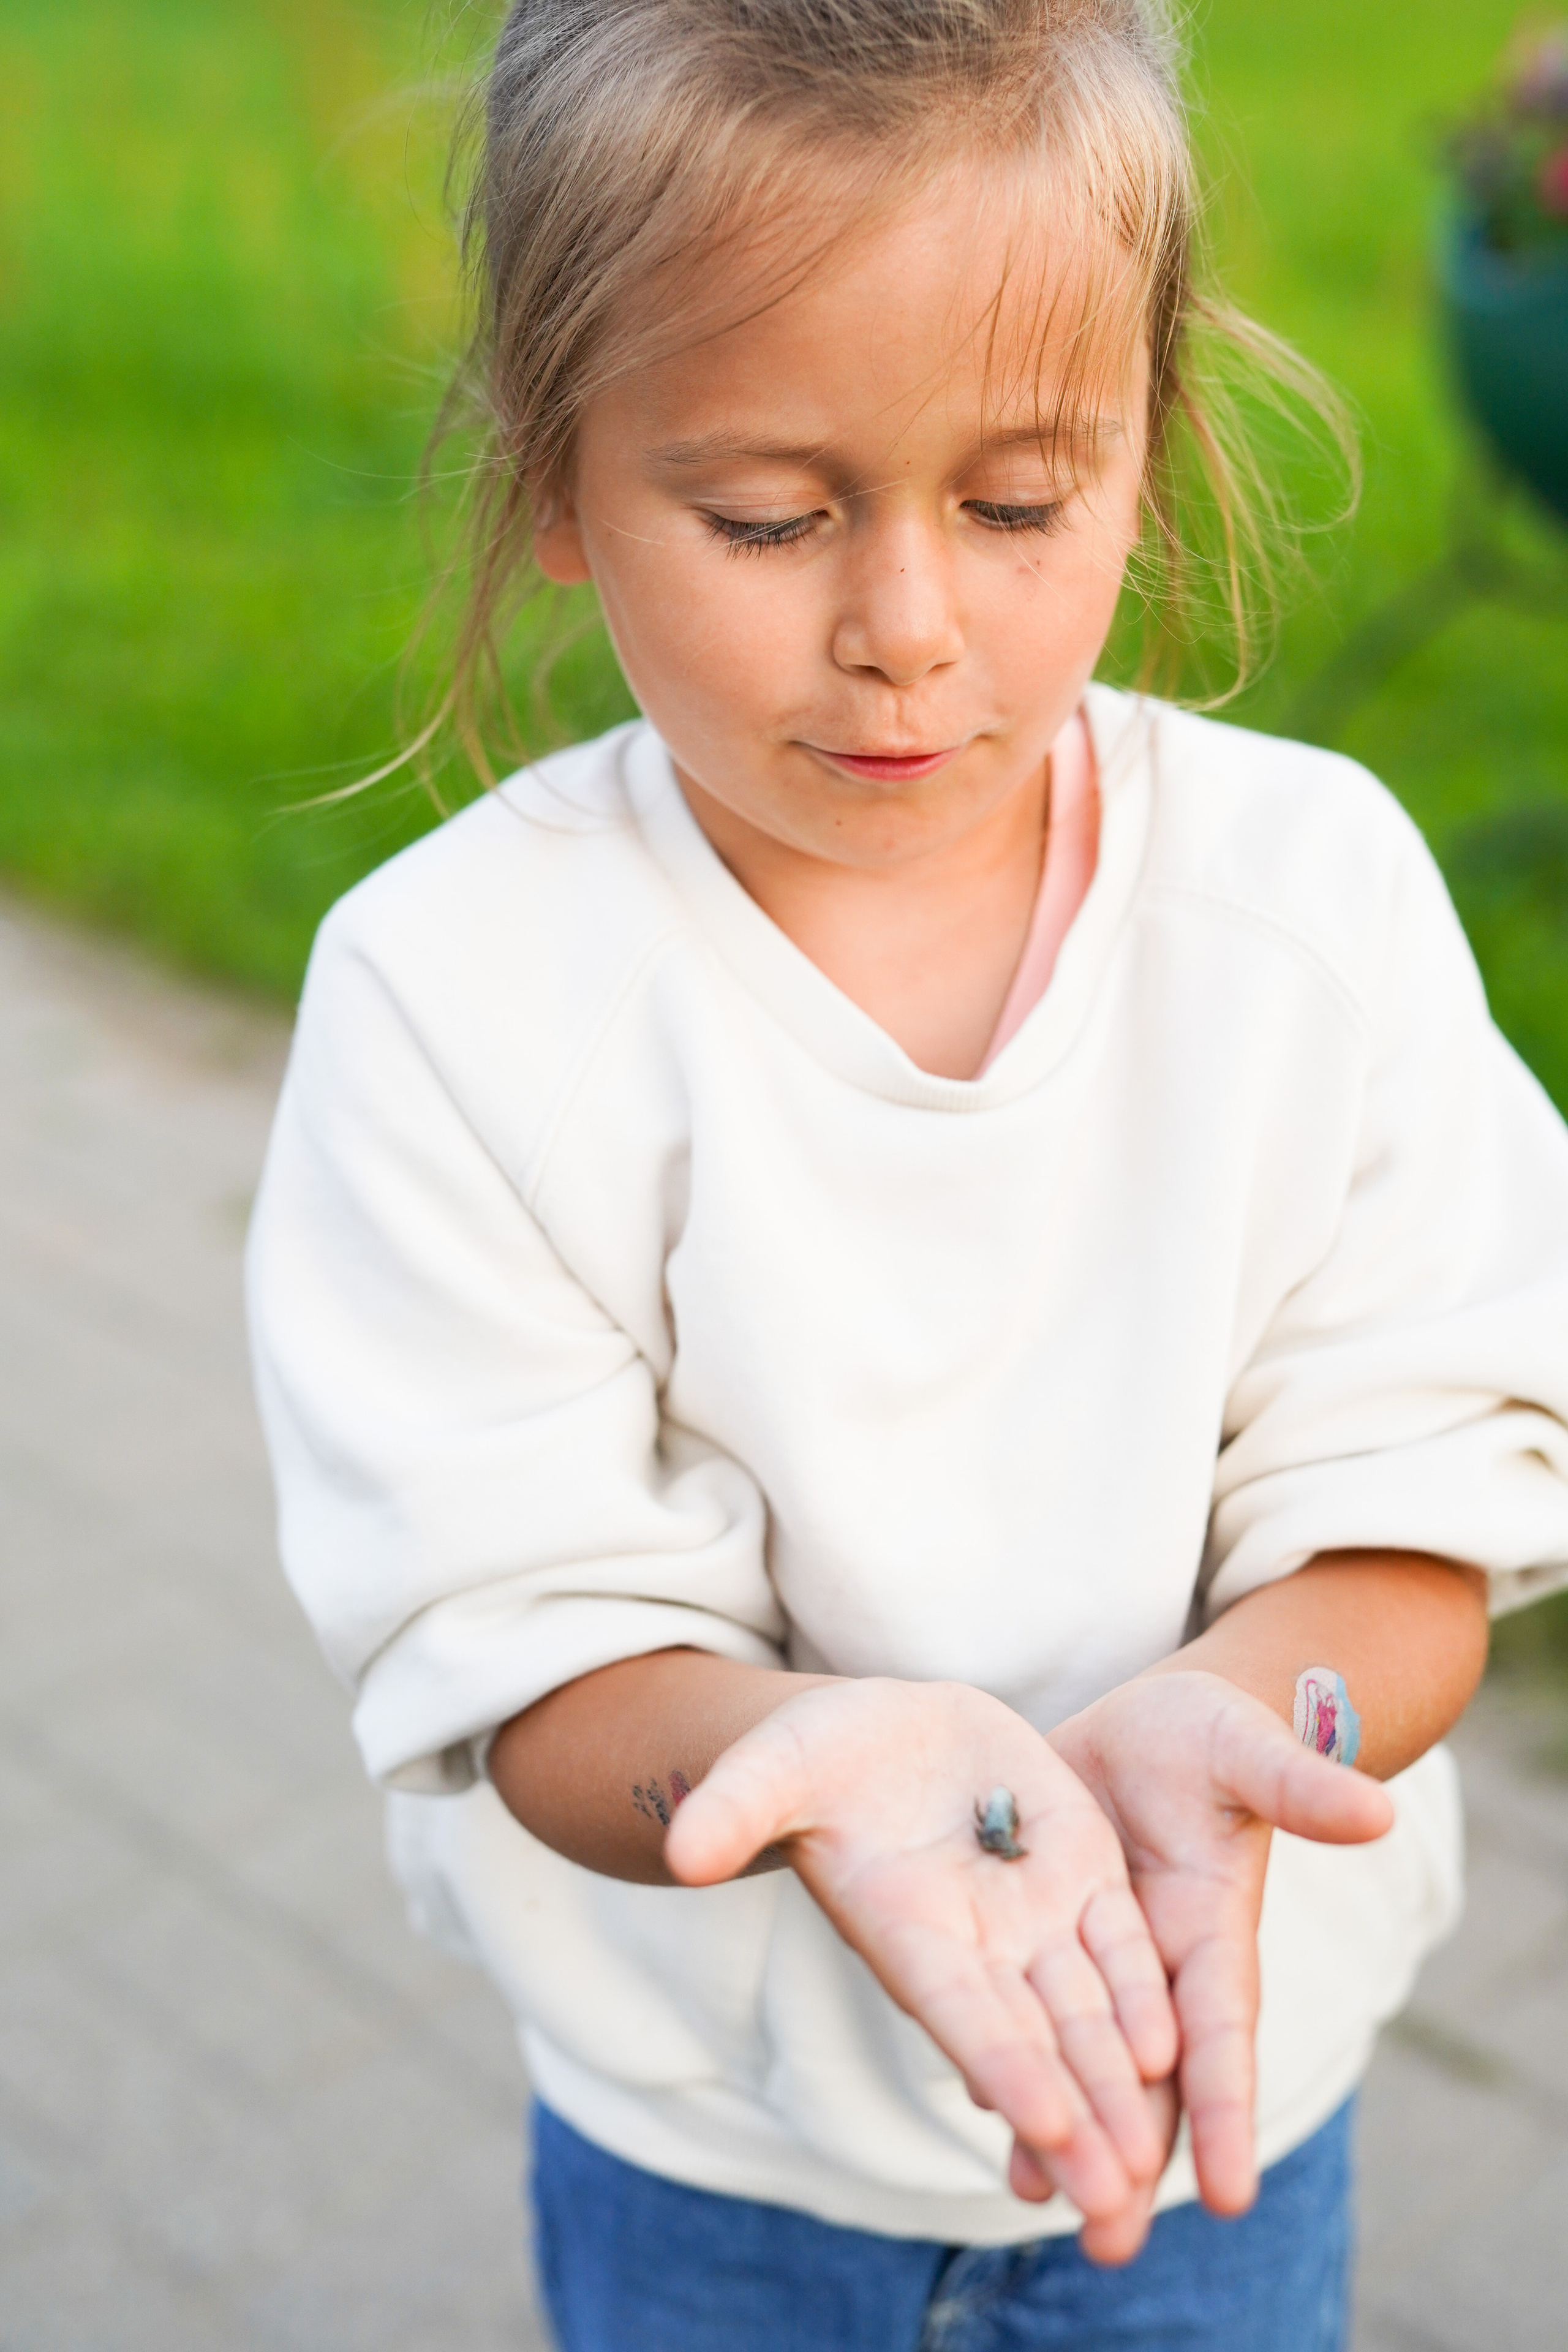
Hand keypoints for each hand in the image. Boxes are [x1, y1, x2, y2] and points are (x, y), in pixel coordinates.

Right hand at [664, 1677, 1178, 2251]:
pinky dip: (1142, 1994)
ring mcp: (1034, 1913)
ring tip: (1154, 2164)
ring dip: (1119, 2085)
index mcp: (904, 1929)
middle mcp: (975, 1943)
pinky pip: (1121, 1943)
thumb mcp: (773, 1767)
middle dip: (1076, 2117)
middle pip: (1035, 2040)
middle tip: (1117, 2198)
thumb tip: (681, 1853)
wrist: (886, 1729)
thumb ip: (736, 1809)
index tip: (1046, 2125)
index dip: (1001, 2063)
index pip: (960, 2011)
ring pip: (1088, 2011)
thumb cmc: (812, 1757)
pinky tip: (1173, 2052)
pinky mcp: (1081, 1870)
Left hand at [1050, 1669, 1394, 2216]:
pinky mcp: (1040, 1934)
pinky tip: (987, 2105)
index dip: (1224, 2108)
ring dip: (1064, 2127)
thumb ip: (1298, 1783)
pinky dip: (1013, 2057)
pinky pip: (1028, 2009)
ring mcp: (1099, 1959)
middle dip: (1134, 2159)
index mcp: (1214, 1932)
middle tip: (1110, 2243)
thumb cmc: (1210, 1735)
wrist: (1143, 1725)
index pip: (1221, 2033)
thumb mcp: (1244, 1748)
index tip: (1229, 2192)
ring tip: (1036, 2196)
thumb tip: (1378, 1809)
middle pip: (1151, 2080)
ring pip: (1085, 2060)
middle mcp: (1158, 1967)